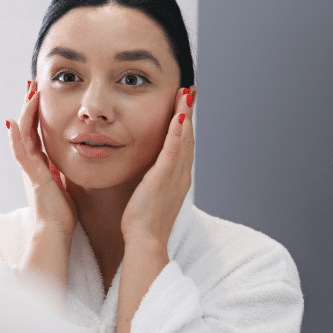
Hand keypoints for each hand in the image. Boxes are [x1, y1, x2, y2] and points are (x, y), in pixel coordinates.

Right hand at [6, 80, 78, 237]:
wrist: (54, 231)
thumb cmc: (61, 213)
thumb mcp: (64, 184)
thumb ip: (61, 171)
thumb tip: (70, 160)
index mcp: (40, 164)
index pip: (36, 131)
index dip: (37, 112)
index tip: (40, 94)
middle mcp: (31, 163)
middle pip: (27, 127)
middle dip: (29, 105)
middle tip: (31, 84)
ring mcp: (29, 168)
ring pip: (22, 134)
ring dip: (25, 112)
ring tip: (29, 92)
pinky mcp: (32, 176)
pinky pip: (21, 152)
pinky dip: (16, 137)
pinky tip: (13, 122)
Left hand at [120, 86, 196, 247]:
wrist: (145, 241)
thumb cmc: (142, 223)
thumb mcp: (147, 195)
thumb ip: (148, 180)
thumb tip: (143, 172)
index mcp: (176, 178)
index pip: (182, 145)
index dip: (185, 124)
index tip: (184, 105)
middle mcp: (181, 174)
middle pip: (187, 137)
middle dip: (189, 113)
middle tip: (190, 91)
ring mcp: (175, 176)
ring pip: (183, 138)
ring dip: (185, 114)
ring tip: (186, 94)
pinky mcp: (164, 178)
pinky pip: (173, 150)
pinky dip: (177, 131)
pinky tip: (178, 115)